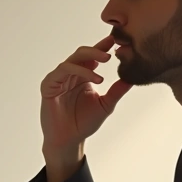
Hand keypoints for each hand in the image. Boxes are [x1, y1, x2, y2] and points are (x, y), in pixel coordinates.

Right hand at [39, 36, 131, 181]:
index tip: (116, 41)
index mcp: (83, 75)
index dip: (103, 47)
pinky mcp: (49, 85)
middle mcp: (70, 74)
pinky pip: (62, 71)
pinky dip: (78, 70)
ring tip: (106, 62)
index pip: (93, 57)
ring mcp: (58, 78)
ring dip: (89, 58)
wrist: (69, 140)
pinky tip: (94, 78)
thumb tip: (133, 78)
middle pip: (82, 53)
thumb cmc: (84, 123)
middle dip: (96, 49)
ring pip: (72, 60)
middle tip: (112, 51)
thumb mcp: (106, 105)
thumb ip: (117, 91)